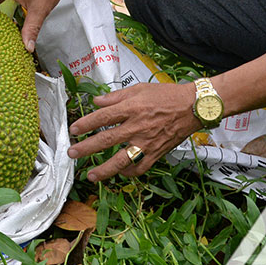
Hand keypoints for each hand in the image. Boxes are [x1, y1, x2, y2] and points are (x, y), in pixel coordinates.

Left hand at [67, 82, 199, 181]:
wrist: (193, 106)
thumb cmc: (167, 95)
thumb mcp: (139, 88)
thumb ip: (116, 96)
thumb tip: (96, 102)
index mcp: (131, 108)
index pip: (103, 117)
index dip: (86, 124)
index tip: (74, 129)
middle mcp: (137, 126)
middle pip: (106, 140)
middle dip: (86, 148)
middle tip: (72, 153)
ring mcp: (147, 142)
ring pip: (122, 160)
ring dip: (104, 170)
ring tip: (91, 175)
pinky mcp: (157, 153)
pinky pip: (140, 168)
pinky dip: (129, 173)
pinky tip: (120, 173)